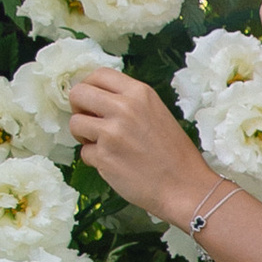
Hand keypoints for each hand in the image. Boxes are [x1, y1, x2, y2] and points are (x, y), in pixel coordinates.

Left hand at [69, 67, 212, 227]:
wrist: (185, 187)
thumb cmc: (175, 154)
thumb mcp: (157, 113)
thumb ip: (129, 103)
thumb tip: (97, 101)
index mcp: (140, 93)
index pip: (99, 74)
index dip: (88, 86)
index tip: (90, 100)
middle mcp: (124, 108)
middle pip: (78, 93)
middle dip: (78, 107)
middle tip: (88, 121)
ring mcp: (112, 133)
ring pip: (75, 123)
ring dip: (83, 135)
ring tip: (103, 145)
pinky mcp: (104, 157)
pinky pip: (84, 152)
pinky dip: (95, 160)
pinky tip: (115, 164)